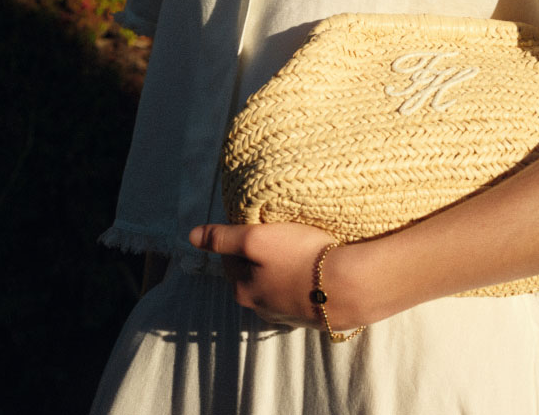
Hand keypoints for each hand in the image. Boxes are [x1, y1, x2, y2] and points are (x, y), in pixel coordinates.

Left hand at [188, 222, 355, 329]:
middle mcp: (259, 308)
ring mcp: (286, 315)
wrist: (347, 287)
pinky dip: (299, 280)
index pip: (230, 258)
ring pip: (274, 284)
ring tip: (297, 248)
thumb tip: (191, 236)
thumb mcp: (256, 239)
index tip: (256, 223)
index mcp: (242, 290)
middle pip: (251, 273)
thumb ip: (223, 237)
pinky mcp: (310, 315)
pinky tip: (312, 268)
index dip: (240, 236)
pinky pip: (296, 293)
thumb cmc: (299, 257)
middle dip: (259, 255)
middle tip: (277, 233)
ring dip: (280, 268)